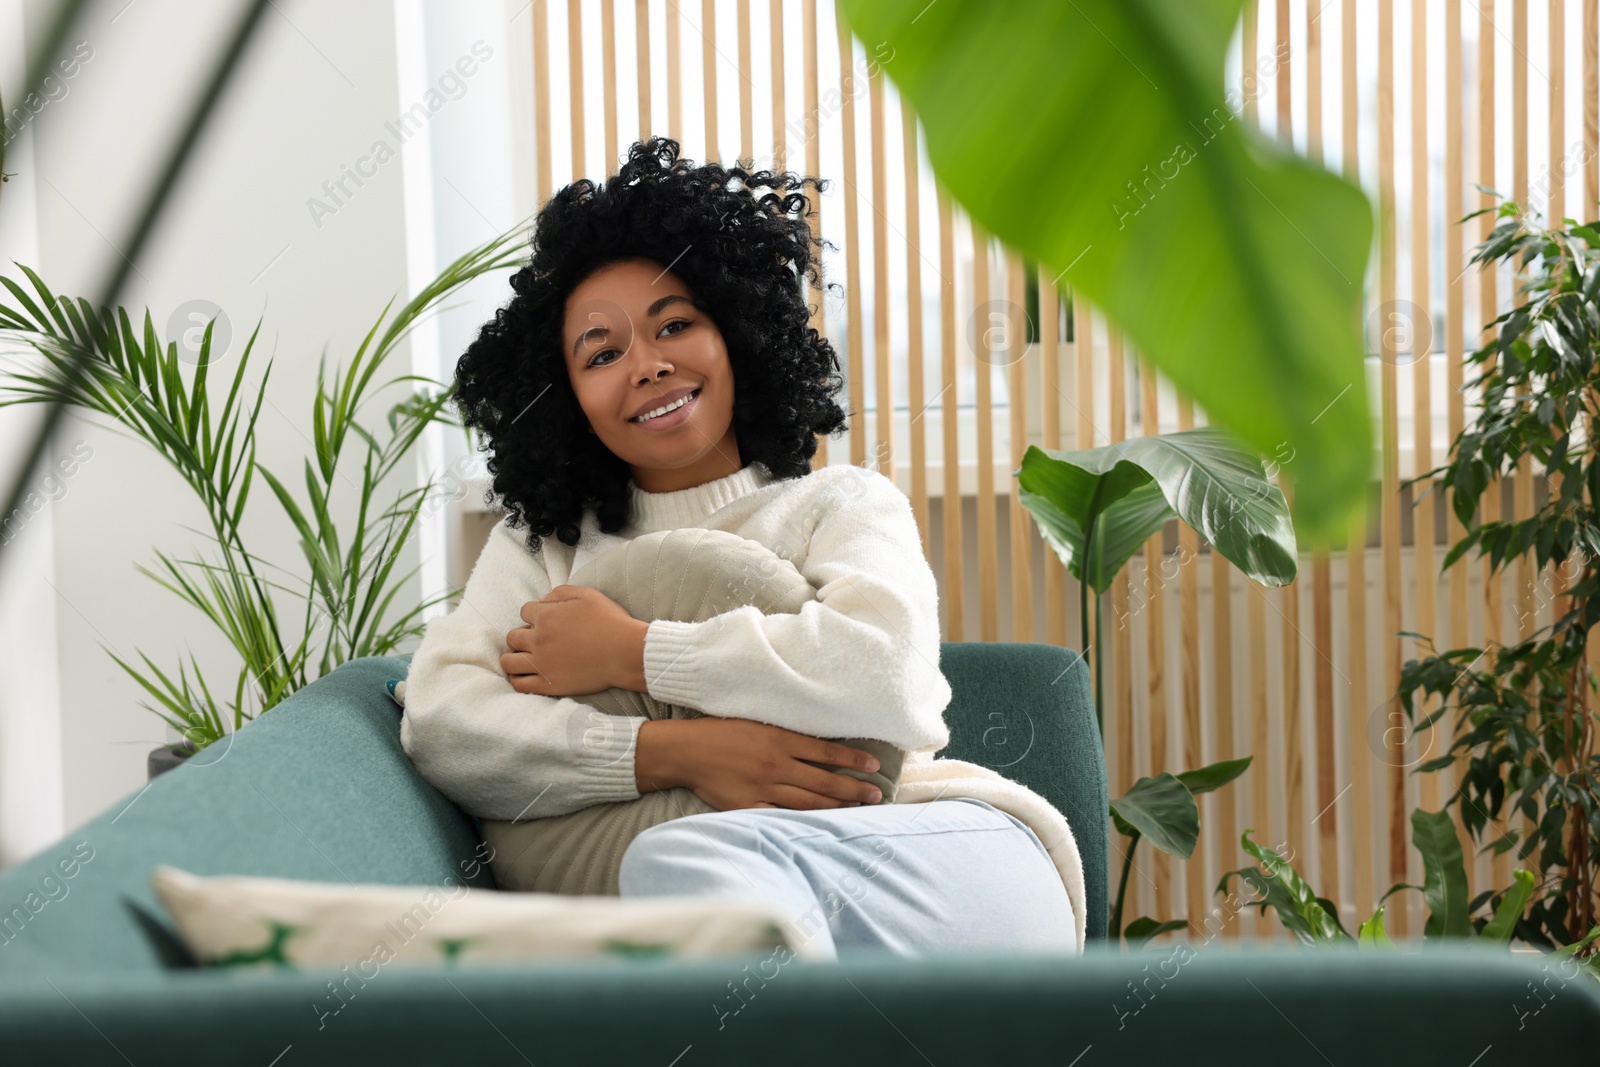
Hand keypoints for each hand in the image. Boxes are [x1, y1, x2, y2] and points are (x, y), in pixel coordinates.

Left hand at [501, 585, 648, 696]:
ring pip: (508, 662)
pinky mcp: (549, 684)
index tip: (544, 620)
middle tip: (535, 640)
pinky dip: (517, 680)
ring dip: (512, 658)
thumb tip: (542, 599)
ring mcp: (542, 664)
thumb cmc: (611, 622)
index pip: (524, 612)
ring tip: (523, 659)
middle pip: (512, 637)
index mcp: (546, 616)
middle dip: (521, 636)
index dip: (534, 615)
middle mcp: (539, 639)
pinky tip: (525, 676)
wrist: (626, 653)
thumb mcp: (588, 595)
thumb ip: (561, 592)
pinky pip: (520, 685)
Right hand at [638, 717, 886, 811]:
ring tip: (857, 808)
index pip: (827, 751)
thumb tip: (819, 741)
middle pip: (824, 780)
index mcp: (779, 739)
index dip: (853, 758)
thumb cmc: (721, 732)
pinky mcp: (748, 805)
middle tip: (877, 795)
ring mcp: (762, 787)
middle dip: (854, 788)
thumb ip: (786, 734)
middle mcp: (775, 764)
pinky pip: (781, 815)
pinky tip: (820, 824)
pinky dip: (802, 821)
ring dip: (836, 805)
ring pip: (809, 801)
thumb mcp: (757, 722)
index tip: (875, 764)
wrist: (685, 750)